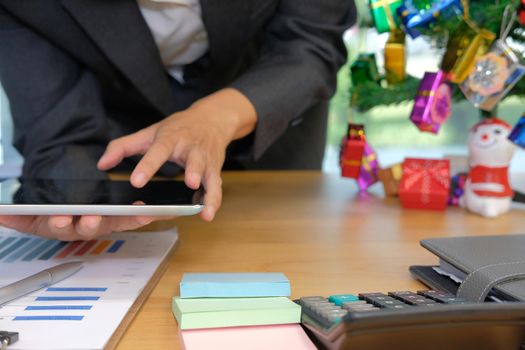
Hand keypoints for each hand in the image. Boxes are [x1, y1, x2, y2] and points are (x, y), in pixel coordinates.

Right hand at [0, 214, 164, 240]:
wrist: (66, 209)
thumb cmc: (50, 214)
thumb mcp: (29, 217)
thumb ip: (15, 217)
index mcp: (64, 226)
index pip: (59, 226)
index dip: (59, 222)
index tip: (59, 217)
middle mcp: (85, 228)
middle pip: (89, 227)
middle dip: (91, 222)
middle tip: (93, 217)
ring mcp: (105, 224)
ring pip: (116, 223)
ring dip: (128, 219)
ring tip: (141, 212)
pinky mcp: (120, 219)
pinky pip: (134, 219)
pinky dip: (145, 217)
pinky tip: (154, 211)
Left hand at [97, 88, 256, 220]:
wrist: (212, 119)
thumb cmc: (178, 128)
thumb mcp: (149, 132)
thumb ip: (123, 147)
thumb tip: (102, 164)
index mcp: (171, 138)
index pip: (158, 151)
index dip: (148, 166)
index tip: (137, 181)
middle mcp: (192, 149)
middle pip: (194, 160)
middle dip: (194, 171)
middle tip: (190, 184)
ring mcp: (206, 160)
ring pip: (210, 176)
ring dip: (210, 193)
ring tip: (205, 209)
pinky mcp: (215, 170)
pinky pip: (216, 187)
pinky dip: (214, 201)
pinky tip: (207, 214)